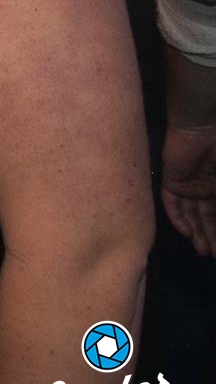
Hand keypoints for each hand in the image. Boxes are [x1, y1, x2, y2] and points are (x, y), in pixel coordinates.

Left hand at [163, 124, 215, 257]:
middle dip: (210, 236)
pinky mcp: (172, 180)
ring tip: (202, 250)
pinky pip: (172, 203)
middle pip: (205, 217)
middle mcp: (204, 186)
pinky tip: (186, 233)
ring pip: (190, 213)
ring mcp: (188, 184)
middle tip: (212, 256)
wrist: (204, 128)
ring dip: (196, 232)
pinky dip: (179, 218)